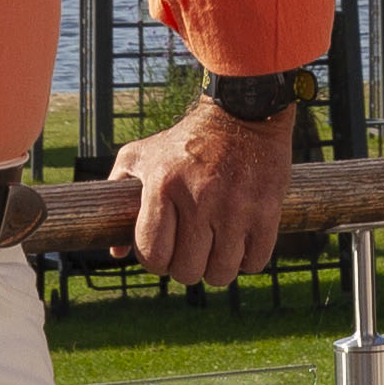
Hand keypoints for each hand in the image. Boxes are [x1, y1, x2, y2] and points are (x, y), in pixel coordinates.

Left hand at [108, 96, 295, 288]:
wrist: (242, 112)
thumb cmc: (186, 138)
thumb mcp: (142, 154)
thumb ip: (118, 195)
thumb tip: (116, 250)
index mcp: (163, 186)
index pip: (153, 255)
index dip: (156, 261)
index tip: (164, 250)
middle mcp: (199, 199)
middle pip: (187, 271)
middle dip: (186, 267)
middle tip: (191, 250)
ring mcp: (235, 207)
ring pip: (222, 273)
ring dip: (217, 268)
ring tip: (216, 248)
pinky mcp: (267, 210)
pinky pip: (254, 262)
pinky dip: (247, 260)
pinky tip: (240, 243)